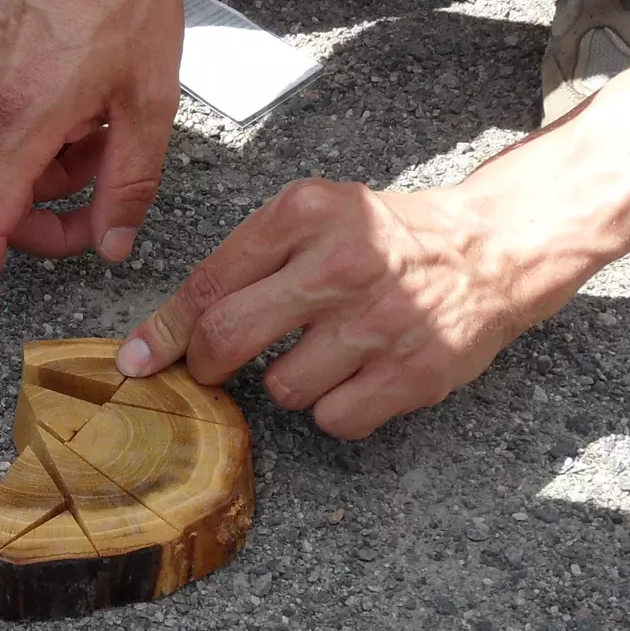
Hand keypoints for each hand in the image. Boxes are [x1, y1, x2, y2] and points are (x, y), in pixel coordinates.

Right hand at [0, 0, 181, 345]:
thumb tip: (112, 246)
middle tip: (110, 211)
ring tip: (113, 127)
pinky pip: (9, 126)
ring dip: (58, 172)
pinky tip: (91, 99)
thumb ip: (130, 182)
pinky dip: (47, 136)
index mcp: (21, 124)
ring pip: (11, 164)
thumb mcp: (150, 99)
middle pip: (2, 204)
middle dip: (53, 222)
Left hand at [115, 178, 561, 438]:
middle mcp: (342, 261)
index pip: (209, 284)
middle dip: (208, 365)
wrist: (492, 247)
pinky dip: (337, 407)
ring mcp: (381, 319)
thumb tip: (163, 335)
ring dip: (290, 382)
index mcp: (306, 213)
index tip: (137, 362)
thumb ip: (246, 262)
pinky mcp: (415, 370)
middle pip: (228, 339)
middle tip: (215, 369)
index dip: (162, 333)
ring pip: (282, 388)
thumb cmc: (387, 237)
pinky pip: (334, 418)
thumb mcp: (318, 217)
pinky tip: (361, 373)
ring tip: (326, 351)